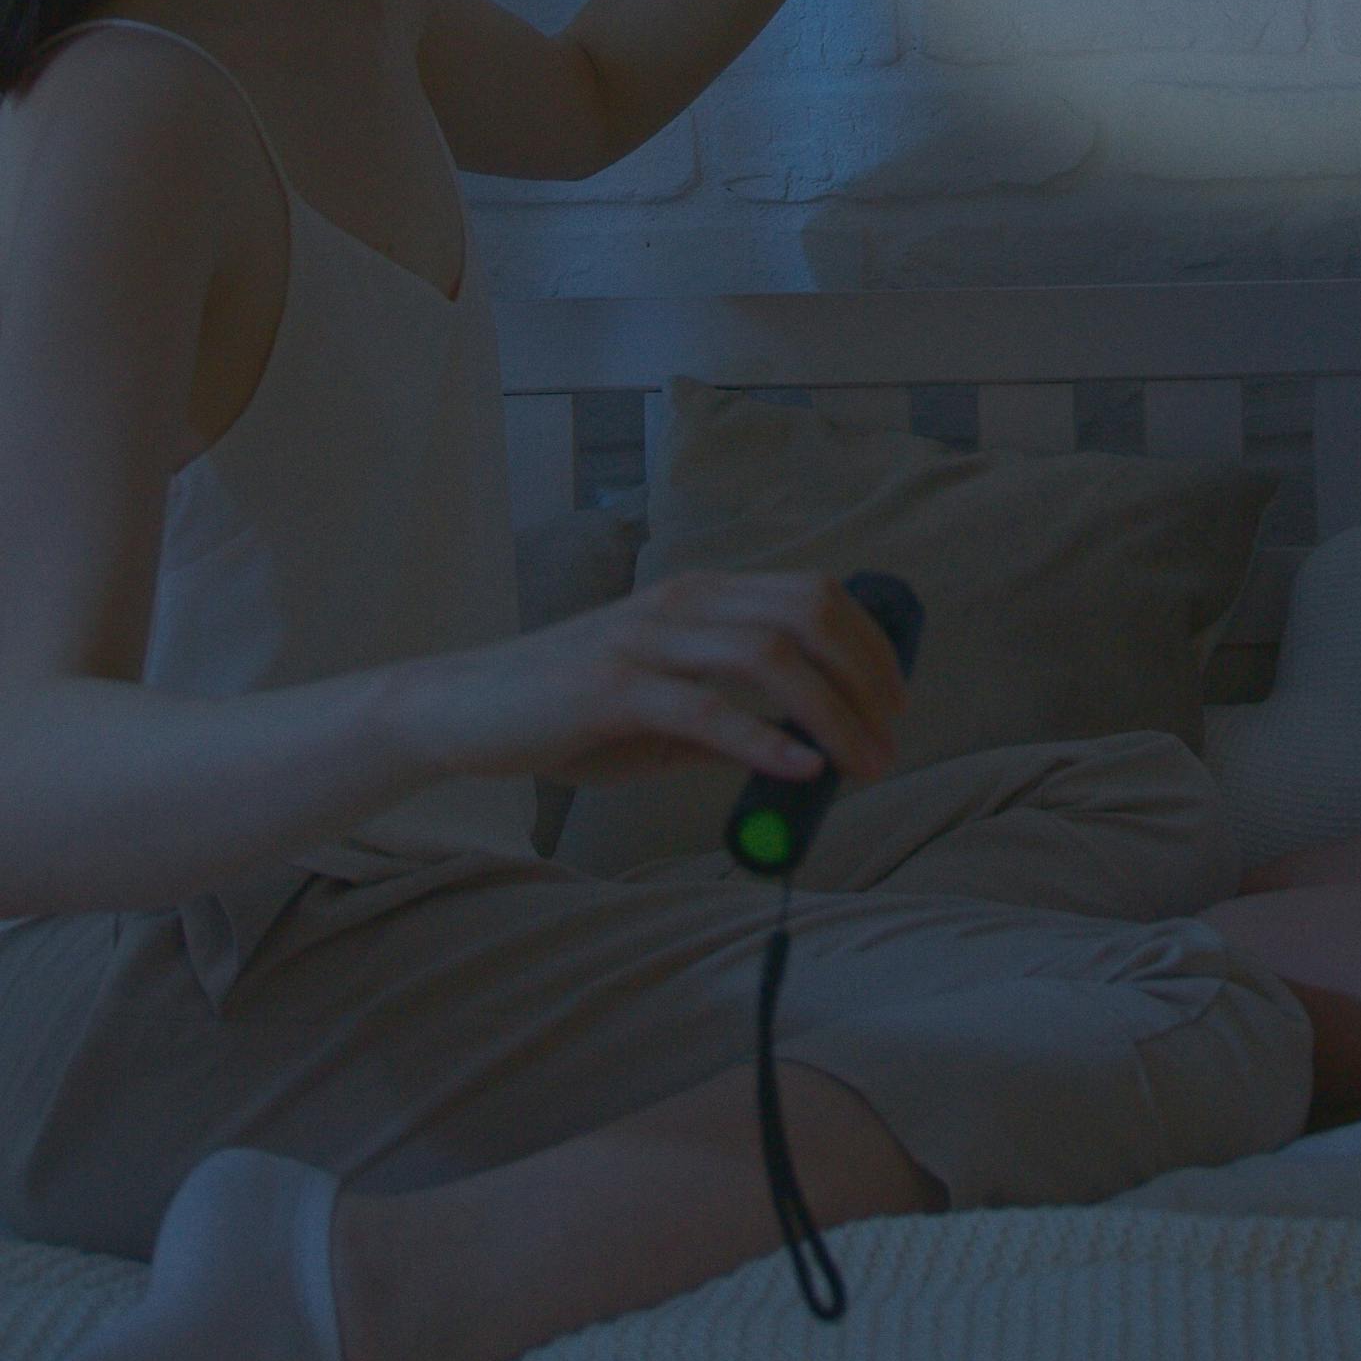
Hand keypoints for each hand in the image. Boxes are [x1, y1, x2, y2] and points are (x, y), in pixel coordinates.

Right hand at [398, 570, 911, 793]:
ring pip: (768, 657)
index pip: (811, 592)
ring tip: (862, 764)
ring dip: (832, 713)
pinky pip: (705, 709)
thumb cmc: (564, 712)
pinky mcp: (612, 687)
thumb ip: (722, 718)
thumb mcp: (658, 709)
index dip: (869, 641)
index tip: (897, 698)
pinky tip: (800, 768)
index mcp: (699, 596)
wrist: (462, 709)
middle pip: (806, 613)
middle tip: (892, 737)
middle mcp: (680, 602)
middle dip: (866, 676)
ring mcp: (645, 639)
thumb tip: (798, 750)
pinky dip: (763, 739)